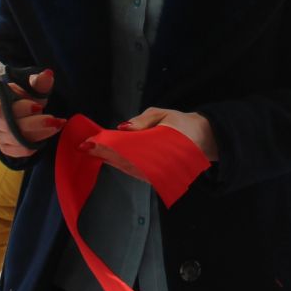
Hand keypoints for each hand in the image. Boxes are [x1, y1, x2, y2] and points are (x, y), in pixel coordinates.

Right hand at [0, 69, 58, 157]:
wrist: (21, 111)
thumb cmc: (25, 97)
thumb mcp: (31, 87)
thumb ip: (38, 82)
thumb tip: (48, 74)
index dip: (19, 109)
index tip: (38, 106)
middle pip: (9, 126)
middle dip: (34, 123)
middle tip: (54, 120)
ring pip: (17, 140)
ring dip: (40, 134)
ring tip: (56, 125)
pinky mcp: (5, 147)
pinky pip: (20, 151)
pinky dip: (35, 145)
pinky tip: (47, 135)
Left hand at [87, 107, 217, 177]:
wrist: (204, 139)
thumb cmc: (182, 124)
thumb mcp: (163, 114)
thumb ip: (143, 120)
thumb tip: (123, 128)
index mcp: (156, 144)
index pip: (125, 147)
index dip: (106, 145)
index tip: (90, 142)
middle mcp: (155, 162)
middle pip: (123, 159)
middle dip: (103, 153)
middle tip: (86, 148)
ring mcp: (155, 172)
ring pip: (127, 168)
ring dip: (109, 161)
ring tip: (93, 153)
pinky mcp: (156, 176)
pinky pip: (134, 172)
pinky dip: (120, 165)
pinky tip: (109, 160)